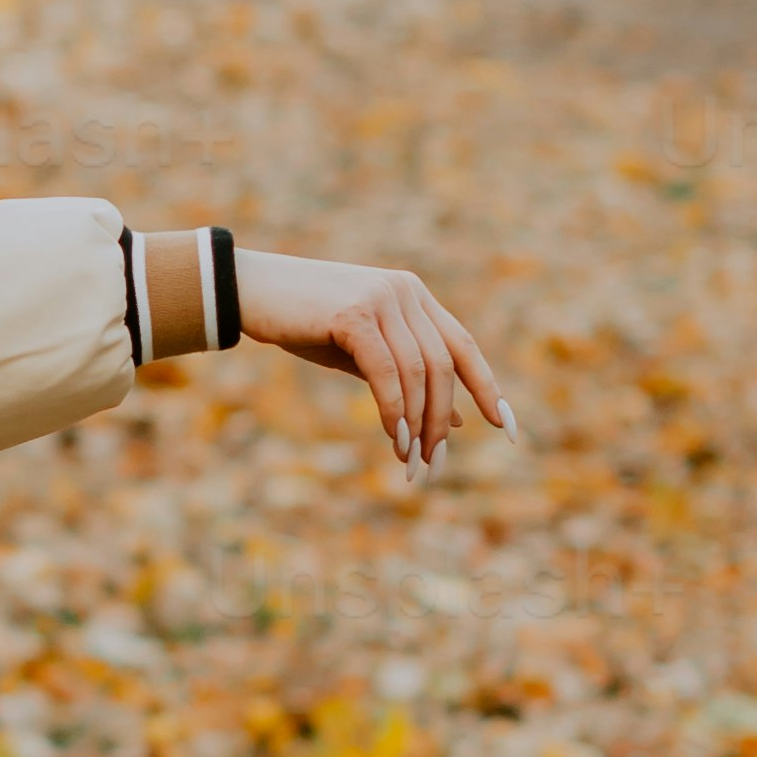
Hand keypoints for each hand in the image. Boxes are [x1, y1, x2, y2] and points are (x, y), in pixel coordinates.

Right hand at [232, 247, 515, 471]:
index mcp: (414, 296)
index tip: (507, 429)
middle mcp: (405, 292)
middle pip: (443, 366)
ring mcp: (382, 299)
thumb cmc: (304, 324)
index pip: (463, 347)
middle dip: (440, 421)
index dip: (488, 388)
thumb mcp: (363, 355)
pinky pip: (386, 372)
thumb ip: (406, 379)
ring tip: (411, 462)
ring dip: (417, 424)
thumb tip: (455, 421)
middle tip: (433, 465)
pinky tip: (393, 439)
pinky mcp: (355, 314)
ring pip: (418, 373)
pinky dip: (394, 411)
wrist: (248, 291)